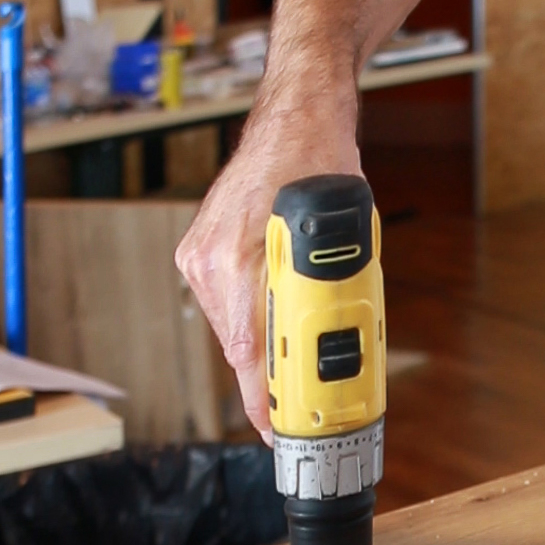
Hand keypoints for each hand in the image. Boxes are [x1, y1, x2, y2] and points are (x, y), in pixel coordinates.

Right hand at [174, 100, 359, 440]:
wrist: (296, 116)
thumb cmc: (320, 163)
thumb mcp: (343, 236)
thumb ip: (329, 291)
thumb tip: (337, 345)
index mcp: (236, 260)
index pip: (244, 352)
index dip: (264, 398)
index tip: (277, 428)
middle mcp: (208, 260)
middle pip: (239, 346)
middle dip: (272, 376)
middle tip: (300, 406)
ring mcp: (200, 255)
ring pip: (236, 327)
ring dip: (268, 343)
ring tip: (303, 353)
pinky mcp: (203, 251)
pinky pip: (231, 304)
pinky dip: (257, 317)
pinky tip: (283, 318)